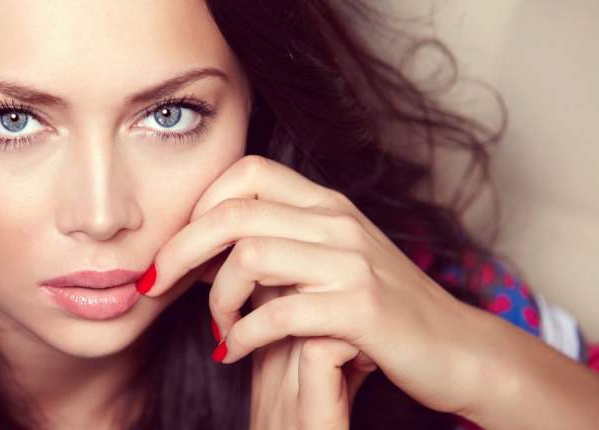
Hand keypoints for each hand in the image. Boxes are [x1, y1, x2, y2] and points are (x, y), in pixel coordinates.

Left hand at [142, 155, 492, 428]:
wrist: (456, 347)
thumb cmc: (379, 309)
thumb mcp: (326, 264)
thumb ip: (272, 252)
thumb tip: (202, 256)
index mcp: (326, 204)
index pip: (246, 172)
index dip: (199, 204)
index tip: (179, 246)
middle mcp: (337, 222)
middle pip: (233, 212)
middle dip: (178, 249)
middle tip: (153, 284)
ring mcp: (351, 263)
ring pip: (249, 257)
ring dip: (215, 299)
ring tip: (217, 328)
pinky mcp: (360, 309)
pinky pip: (279, 314)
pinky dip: (243, 335)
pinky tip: (235, 352)